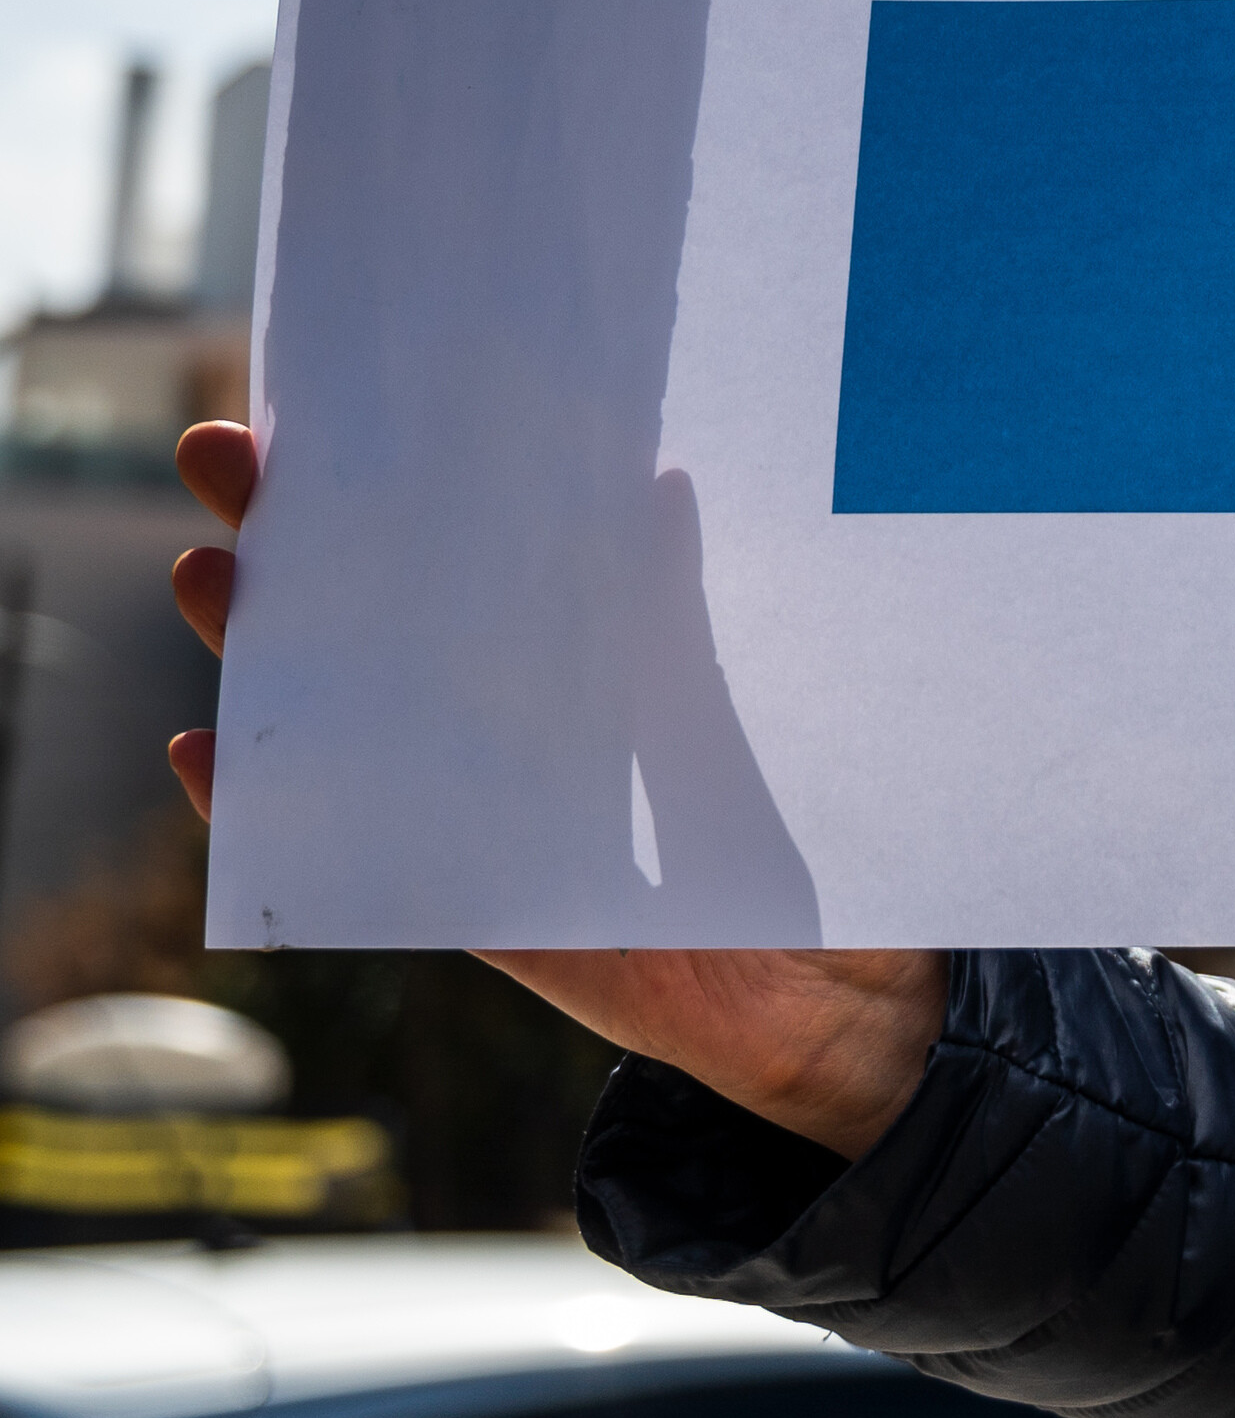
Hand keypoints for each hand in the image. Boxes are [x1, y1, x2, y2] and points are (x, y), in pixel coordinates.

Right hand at [167, 422, 946, 1159]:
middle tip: (221, 455)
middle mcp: (526, 737)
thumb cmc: (811, 854)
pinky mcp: (479, 910)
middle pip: (392, 625)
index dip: (412, 495)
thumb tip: (662, 491)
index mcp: (593, 677)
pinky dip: (275, 813)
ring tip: (207, 578)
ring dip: (269, 655)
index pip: (485, 564)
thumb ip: (692, 641)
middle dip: (303, 541)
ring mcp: (489, 819)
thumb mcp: (756, 733)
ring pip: (352, 724)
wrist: (843, 1005)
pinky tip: (207, 758)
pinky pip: (357, 857)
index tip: (342, 412)